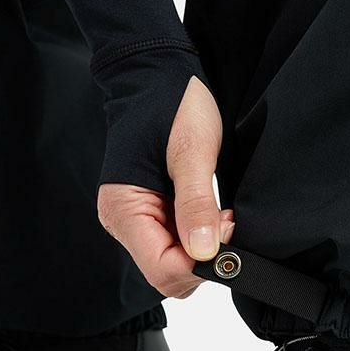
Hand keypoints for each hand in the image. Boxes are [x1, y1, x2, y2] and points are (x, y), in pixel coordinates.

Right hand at [97, 77, 233, 297]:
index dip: (199, 263)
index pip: (162, 269)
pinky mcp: (151, 213)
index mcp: (124, 210)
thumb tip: (204, 253)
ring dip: (203, 246)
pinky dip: (199, 235)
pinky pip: (176, 243)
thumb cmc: (172, 106)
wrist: (159, 78)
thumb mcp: (193, 154)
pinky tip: (211, 211)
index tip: (225, 231)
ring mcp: (136, 220)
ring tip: (219, 212)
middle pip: (167, 272)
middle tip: (226, 221)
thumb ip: (196, 204)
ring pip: (174, 262)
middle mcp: (124, 221)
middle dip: (202, 258)